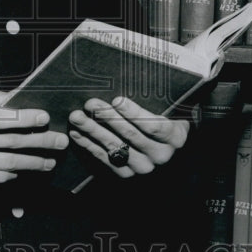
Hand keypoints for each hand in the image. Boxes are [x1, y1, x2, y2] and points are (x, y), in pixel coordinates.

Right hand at [0, 91, 68, 194]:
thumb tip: (16, 97)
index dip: (24, 117)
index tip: (45, 117)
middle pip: (8, 141)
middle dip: (39, 141)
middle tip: (59, 140)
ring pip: (7, 162)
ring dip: (34, 162)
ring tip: (50, 160)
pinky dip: (16, 173)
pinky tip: (27, 170)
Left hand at [67, 96, 188, 178]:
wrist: (169, 150)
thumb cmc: (168, 122)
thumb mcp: (173, 112)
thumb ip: (161, 102)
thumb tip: (135, 79)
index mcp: (175, 138)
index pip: (153, 126)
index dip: (134, 113)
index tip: (116, 100)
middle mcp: (161, 155)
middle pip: (131, 135)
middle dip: (108, 117)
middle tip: (91, 104)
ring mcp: (143, 166)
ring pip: (115, 147)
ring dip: (93, 130)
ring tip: (77, 117)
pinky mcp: (127, 173)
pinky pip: (105, 158)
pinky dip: (89, 145)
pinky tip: (77, 133)